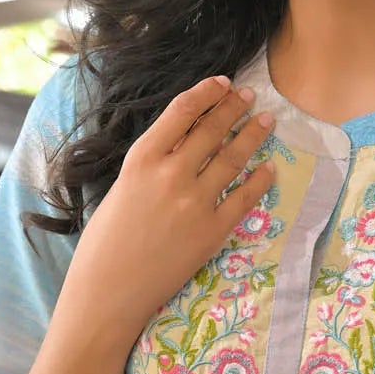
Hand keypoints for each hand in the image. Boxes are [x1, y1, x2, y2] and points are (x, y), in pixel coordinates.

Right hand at [59, 75, 274, 352]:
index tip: (221, 83)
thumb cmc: (105, 242)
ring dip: (253, 134)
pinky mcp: (212, 231)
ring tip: (266, 120)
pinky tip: (269, 167)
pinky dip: (260, 179)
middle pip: (211, 130)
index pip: (182, 111)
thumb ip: (152, 164)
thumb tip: (182, 142)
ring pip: (233, 158)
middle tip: (250, 96)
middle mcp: (171, 174)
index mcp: (141, 159)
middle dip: (234, 107)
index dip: (206, 92)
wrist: (109, 290)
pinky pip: (244, 197)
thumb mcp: (122, 187)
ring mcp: (195, 202)